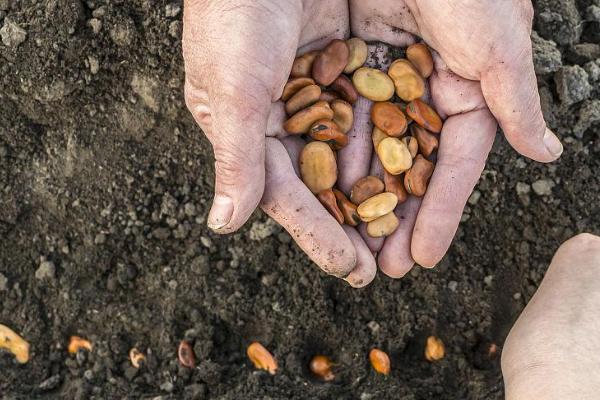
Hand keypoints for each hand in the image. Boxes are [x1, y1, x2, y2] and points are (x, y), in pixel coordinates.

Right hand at [183, 0, 376, 285]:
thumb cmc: (234, 14)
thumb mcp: (231, 89)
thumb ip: (235, 157)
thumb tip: (224, 224)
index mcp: (244, 129)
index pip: (284, 193)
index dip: (315, 233)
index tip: (348, 269)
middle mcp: (280, 116)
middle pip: (322, 181)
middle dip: (352, 223)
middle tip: (380, 267)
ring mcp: (314, 91)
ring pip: (351, 152)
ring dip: (376, 190)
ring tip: (403, 232)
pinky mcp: (342, 64)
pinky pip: (370, 110)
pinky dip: (389, 140)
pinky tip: (412, 171)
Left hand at [348, 0, 562, 275]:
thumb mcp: (497, 42)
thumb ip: (514, 101)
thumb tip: (548, 153)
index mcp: (466, 90)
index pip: (454, 165)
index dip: (441, 212)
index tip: (426, 257)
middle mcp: (424, 92)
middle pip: (409, 167)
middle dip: (398, 219)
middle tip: (386, 268)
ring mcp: (384, 82)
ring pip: (371, 151)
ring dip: (362, 198)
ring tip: (352, 247)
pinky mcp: (348, 67)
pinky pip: (339, 120)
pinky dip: (332, 155)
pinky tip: (323, 195)